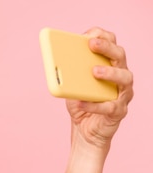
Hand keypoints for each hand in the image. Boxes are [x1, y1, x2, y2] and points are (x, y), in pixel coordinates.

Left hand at [66, 27, 133, 149]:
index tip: (89, 34)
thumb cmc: (80, 103)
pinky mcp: (119, 112)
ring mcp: (123, 94)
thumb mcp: (72, 86)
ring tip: (94, 71)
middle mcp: (121, 76)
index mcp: (110, 65)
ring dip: (110, 73)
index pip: (112, 44)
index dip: (103, 36)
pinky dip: (95, 105)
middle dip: (106, 48)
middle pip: (120, 56)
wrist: (84, 130)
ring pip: (124, 78)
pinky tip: (82, 102)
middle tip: (91, 44)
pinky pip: (109, 107)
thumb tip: (57, 64)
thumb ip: (69, 74)